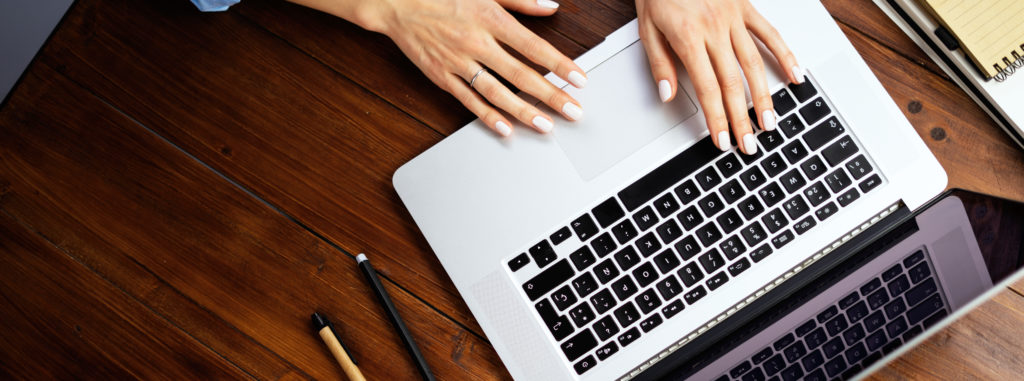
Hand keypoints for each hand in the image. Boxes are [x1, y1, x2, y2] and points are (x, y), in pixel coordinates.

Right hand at [362, 0, 586, 136]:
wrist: (395, 1)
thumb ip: (520, 0)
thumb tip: (550, 7)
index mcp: (489, 18)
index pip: (533, 46)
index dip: (559, 65)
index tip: (579, 79)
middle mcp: (475, 42)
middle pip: (520, 74)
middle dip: (550, 95)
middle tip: (573, 111)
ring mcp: (457, 62)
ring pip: (496, 92)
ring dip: (522, 111)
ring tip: (545, 125)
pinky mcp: (440, 76)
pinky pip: (467, 99)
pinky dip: (486, 115)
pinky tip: (504, 128)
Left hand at [636, 0, 801, 153]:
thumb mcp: (646, 27)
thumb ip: (659, 63)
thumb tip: (667, 95)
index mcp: (688, 37)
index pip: (707, 88)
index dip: (716, 118)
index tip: (722, 140)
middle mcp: (715, 29)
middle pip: (733, 83)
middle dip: (742, 118)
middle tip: (750, 144)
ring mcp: (734, 17)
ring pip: (754, 63)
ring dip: (765, 96)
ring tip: (771, 122)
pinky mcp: (746, 7)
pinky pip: (769, 33)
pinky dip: (785, 55)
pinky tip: (797, 76)